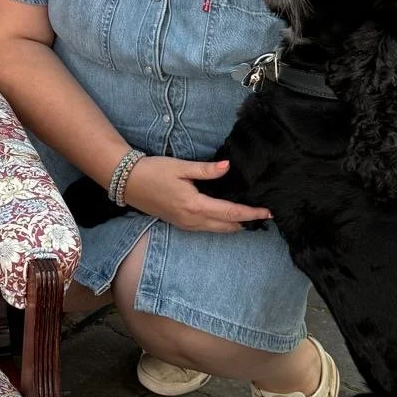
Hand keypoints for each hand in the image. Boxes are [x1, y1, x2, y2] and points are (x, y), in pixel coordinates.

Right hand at [122, 157, 270, 232]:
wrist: (128, 183)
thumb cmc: (153, 171)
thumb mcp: (180, 167)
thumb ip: (205, 170)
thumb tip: (227, 167)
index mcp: (195, 206)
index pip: (231, 213)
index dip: (251, 213)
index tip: (268, 212)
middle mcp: (192, 220)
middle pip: (227, 227)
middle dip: (247, 222)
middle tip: (264, 216)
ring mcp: (185, 224)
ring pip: (217, 230)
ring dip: (234, 225)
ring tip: (250, 217)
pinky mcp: (180, 223)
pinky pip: (207, 229)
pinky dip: (221, 225)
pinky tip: (226, 217)